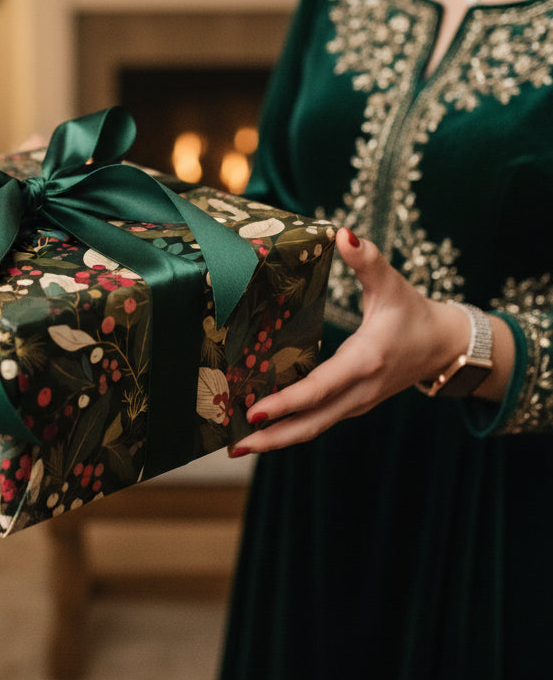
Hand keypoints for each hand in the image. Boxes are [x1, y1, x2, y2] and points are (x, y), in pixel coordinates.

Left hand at [228, 228, 474, 456]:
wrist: (446, 346)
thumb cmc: (413, 312)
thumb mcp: (391, 283)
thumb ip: (367, 260)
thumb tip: (343, 233)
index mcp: (365, 361)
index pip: (319, 389)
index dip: (287, 402)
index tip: (254, 412)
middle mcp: (359, 391)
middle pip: (311, 423)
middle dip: (272, 437)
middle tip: (233, 446)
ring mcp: (356, 403)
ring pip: (314, 428)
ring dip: (277, 439)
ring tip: (237, 445)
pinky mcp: (352, 406)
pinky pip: (318, 421)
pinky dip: (290, 428)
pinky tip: (262, 430)